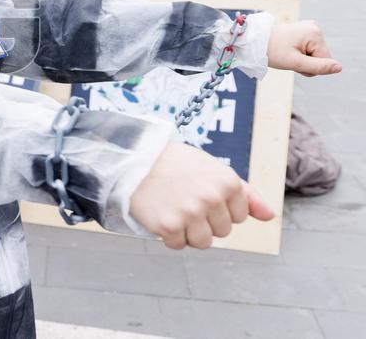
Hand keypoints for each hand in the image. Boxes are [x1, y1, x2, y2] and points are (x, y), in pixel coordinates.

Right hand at [130, 142, 274, 249]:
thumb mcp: (213, 169)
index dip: (219, 208)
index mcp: (227, 182)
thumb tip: (270, 216)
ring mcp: (190, 213)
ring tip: (174, 208)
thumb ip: (245, 194)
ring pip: (203, 242)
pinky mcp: (169, 226)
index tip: (200, 193)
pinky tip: (161, 215)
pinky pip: (178, 245)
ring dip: (189, 231)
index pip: (239, 217)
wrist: (134, 158)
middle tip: (184, 199)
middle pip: (222, 232)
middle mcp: (211, 198)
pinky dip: (169, 236)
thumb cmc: (176, 164)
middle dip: (205, 220)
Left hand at [267, 20, 340, 76]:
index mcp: (315, 33)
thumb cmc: (272, 51)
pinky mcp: (305, 31)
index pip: (325, 60)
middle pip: (321, 57)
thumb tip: (339, 67)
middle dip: (306, 63)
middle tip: (289, 58)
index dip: (310, 66)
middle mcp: (315, 27)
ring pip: (315, 55)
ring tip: (288, 53)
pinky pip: (310, 49)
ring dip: (303, 59)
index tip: (294, 60)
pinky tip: (290, 49)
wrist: (255, 41)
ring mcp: (310, 28)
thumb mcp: (295, 63)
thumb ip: (318, 67)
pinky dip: (300, 54)